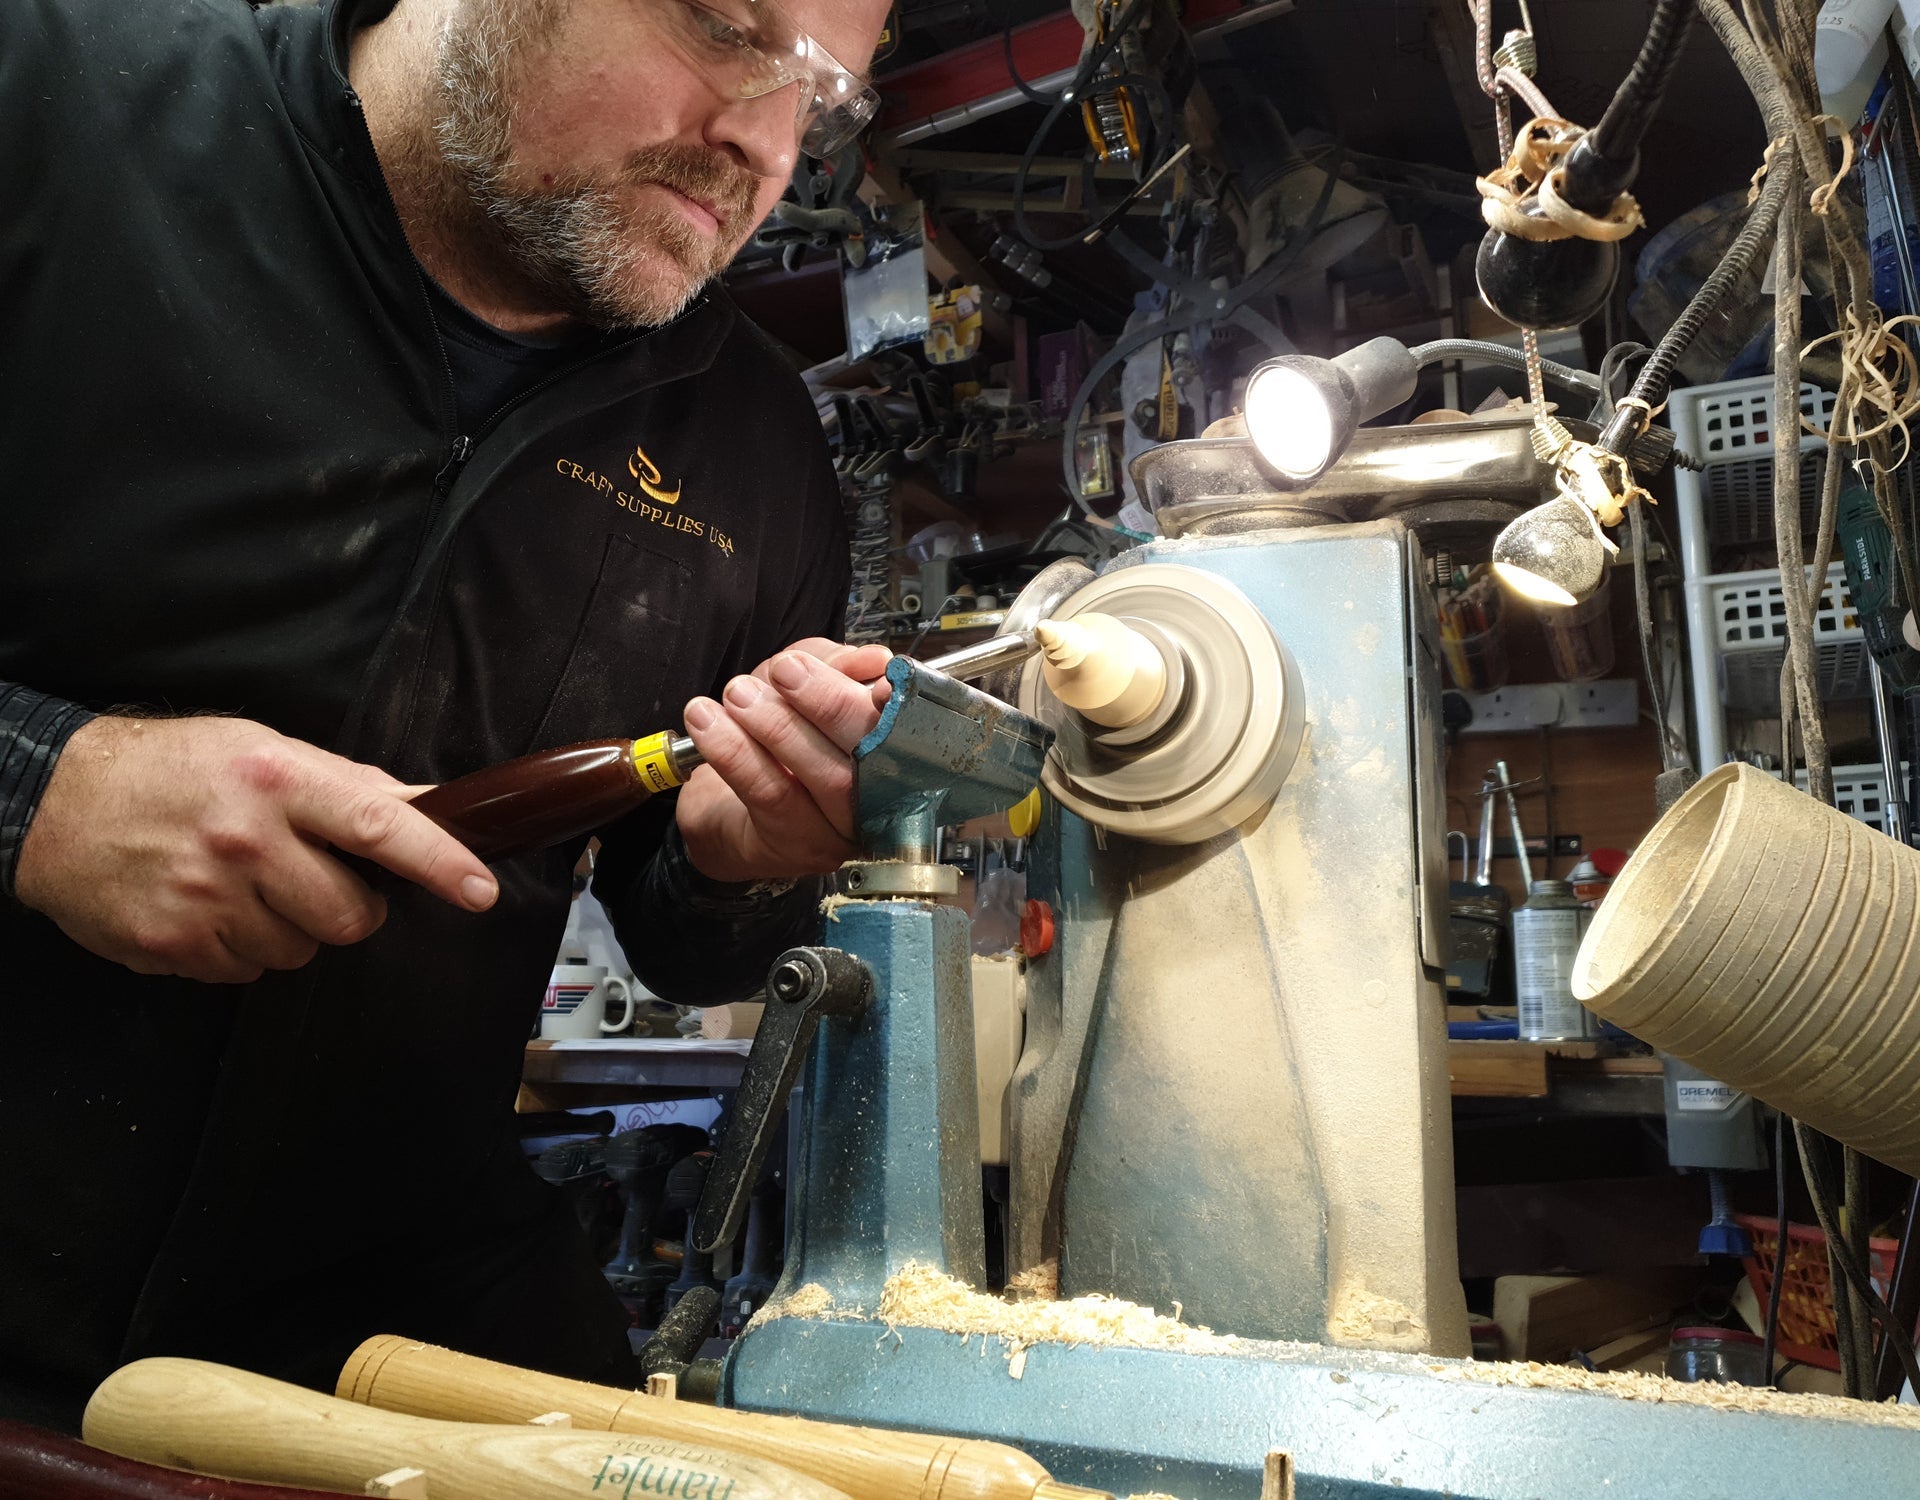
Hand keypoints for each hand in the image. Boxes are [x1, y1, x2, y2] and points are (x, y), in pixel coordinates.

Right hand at [14, 715, 498, 983]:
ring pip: (300, 950)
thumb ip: (349, 784)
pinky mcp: (173, 943)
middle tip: (310, 878)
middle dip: (348, 907)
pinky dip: (240, 950)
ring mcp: (206, 898)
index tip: (480, 890)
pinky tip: (209, 909)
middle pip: (349, 914)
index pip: (379, 827)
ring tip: (246, 887)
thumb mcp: (261, 749)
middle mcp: (245, 839)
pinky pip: (247, 972)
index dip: (439, 862)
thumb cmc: (174, 769)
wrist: (57, 803)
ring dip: (289, 929)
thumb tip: (431, 803)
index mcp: (277, 780)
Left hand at [674, 639, 891, 883]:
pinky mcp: (798, 846)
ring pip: (827, 777)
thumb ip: (834, 666)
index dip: (897, 701)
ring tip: (738, 693)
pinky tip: (707, 722)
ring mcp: (844, 831)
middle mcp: (883, 802)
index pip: (911, 728)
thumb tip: (871, 659)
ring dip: (779, 726)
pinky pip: (772, 795)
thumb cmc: (774, 745)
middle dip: (830, 704)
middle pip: (872, 755)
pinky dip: (736, 752)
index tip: (873, 667)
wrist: (724, 812)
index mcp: (900, 757)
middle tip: (786, 670)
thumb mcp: (802, 689)